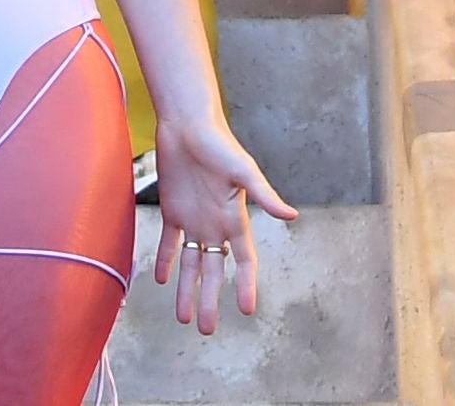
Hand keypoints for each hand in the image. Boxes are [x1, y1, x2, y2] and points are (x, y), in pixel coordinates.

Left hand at [148, 107, 297, 332]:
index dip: (247, 285)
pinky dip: (164, 261)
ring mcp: (193, 220)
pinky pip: (168, 243)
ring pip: (191, 264)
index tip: (248, 310)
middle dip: (211, 300)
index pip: (244, 260)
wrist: (186, 124)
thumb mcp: (244, 171)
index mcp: (234, 219)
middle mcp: (215, 225)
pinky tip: (162, 280)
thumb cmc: (219, 144)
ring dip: (188, 289)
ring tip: (184, 317)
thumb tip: (292, 217)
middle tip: (207, 330)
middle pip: (215, 271)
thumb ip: (264, 196)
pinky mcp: (172, 210)